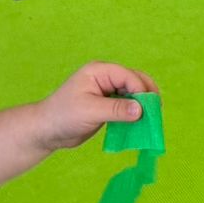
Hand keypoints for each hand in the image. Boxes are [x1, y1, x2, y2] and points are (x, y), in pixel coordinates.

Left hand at [31, 62, 158, 151]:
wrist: (47, 131)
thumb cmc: (64, 116)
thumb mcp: (90, 111)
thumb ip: (116, 109)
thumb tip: (141, 110)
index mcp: (100, 71)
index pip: (127, 76)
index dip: (141, 90)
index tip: (149, 109)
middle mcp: (106, 78)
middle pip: (134, 81)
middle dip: (146, 95)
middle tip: (156, 113)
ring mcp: (107, 92)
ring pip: (133, 94)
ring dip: (142, 106)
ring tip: (151, 120)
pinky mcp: (108, 106)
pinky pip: (127, 106)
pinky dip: (135, 114)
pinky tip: (140, 125)